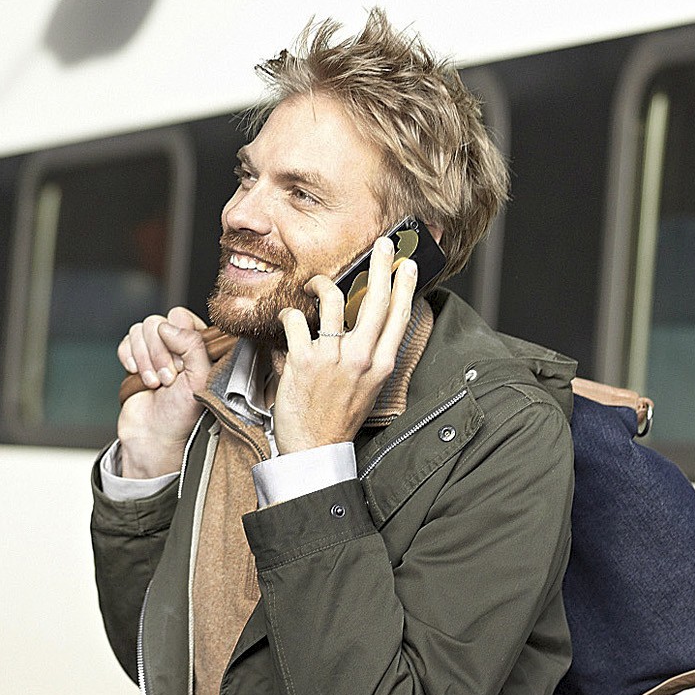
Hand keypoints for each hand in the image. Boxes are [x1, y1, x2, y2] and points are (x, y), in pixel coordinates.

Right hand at [115, 308, 212, 476]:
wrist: (153, 437)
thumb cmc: (181, 415)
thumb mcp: (198, 379)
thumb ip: (192, 345)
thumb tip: (168, 325)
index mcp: (198, 347)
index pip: (182, 318)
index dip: (177, 339)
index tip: (180, 366)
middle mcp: (177, 345)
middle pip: (158, 323)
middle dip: (158, 354)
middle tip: (166, 380)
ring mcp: (155, 350)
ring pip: (140, 330)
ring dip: (144, 359)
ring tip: (154, 383)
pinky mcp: (135, 357)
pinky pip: (126, 340)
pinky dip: (128, 357)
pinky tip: (136, 374)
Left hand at [274, 237, 418, 454]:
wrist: (315, 449)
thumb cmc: (338, 417)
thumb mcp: (366, 387)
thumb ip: (367, 356)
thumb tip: (362, 325)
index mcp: (380, 366)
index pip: (398, 317)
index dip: (405, 287)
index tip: (408, 265)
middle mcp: (360, 358)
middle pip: (376, 301)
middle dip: (380, 267)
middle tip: (381, 245)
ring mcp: (332, 358)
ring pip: (334, 300)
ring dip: (322, 284)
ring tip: (315, 283)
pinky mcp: (303, 360)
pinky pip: (296, 319)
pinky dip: (289, 314)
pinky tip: (287, 317)